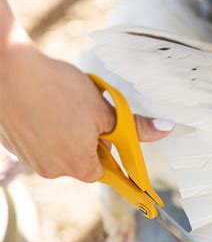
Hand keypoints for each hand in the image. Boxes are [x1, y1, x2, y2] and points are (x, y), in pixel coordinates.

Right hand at [0, 0, 172, 181]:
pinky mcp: (12, 146)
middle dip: (88, 140)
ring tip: (62, 105)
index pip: (104, 171)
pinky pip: (36, 143)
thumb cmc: (58, 87)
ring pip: (57, 151)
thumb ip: (135, 126)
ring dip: (65, 134)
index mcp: (77, 165)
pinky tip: (42, 106)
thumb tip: (165, 130)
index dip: (110, 151)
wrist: (9, 69)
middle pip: (80, 162)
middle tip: (87, 112)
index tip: (110, 135)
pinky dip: (43, 129)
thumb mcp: (104, 107)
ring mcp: (28, 159)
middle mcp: (51, 170)